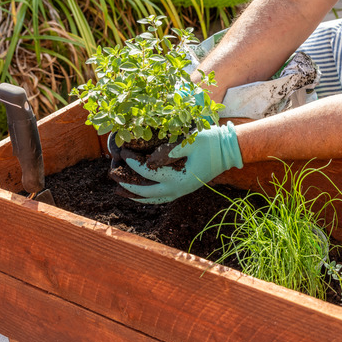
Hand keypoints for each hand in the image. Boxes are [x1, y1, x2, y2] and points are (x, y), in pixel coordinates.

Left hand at [112, 122, 242, 203]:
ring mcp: (182, 191)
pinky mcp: (184, 188)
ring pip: (153, 199)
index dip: (133, 162)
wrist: (229, 150)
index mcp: (179, 178)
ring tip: (119, 191)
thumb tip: (149, 160)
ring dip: (136, 195)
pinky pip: (162, 198)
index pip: (148, 172)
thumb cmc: (211, 142)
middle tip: (112, 174)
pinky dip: (149, 197)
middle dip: (127, 183)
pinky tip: (140, 193)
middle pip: (146, 192)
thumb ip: (169, 151)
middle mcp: (178, 189)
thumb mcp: (190, 141)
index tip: (123, 152)